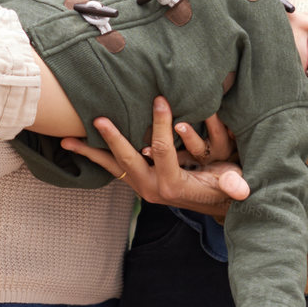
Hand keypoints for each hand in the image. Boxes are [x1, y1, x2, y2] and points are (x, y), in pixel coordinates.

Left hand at [60, 97, 249, 212]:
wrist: (213, 207)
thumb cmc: (222, 188)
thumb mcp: (229, 184)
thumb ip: (232, 185)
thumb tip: (241, 189)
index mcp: (172, 185)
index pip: (162, 150)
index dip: (162, 125)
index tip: (160, 99)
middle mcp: (151, 188)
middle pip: (128, 159)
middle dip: (113, 138)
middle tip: (97, 119)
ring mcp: (141, 186)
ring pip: (112, 167)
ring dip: (90, 152)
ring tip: (65, 140)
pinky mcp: (136, 182)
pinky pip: (112, 169)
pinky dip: (95, 157)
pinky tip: (78, 146)